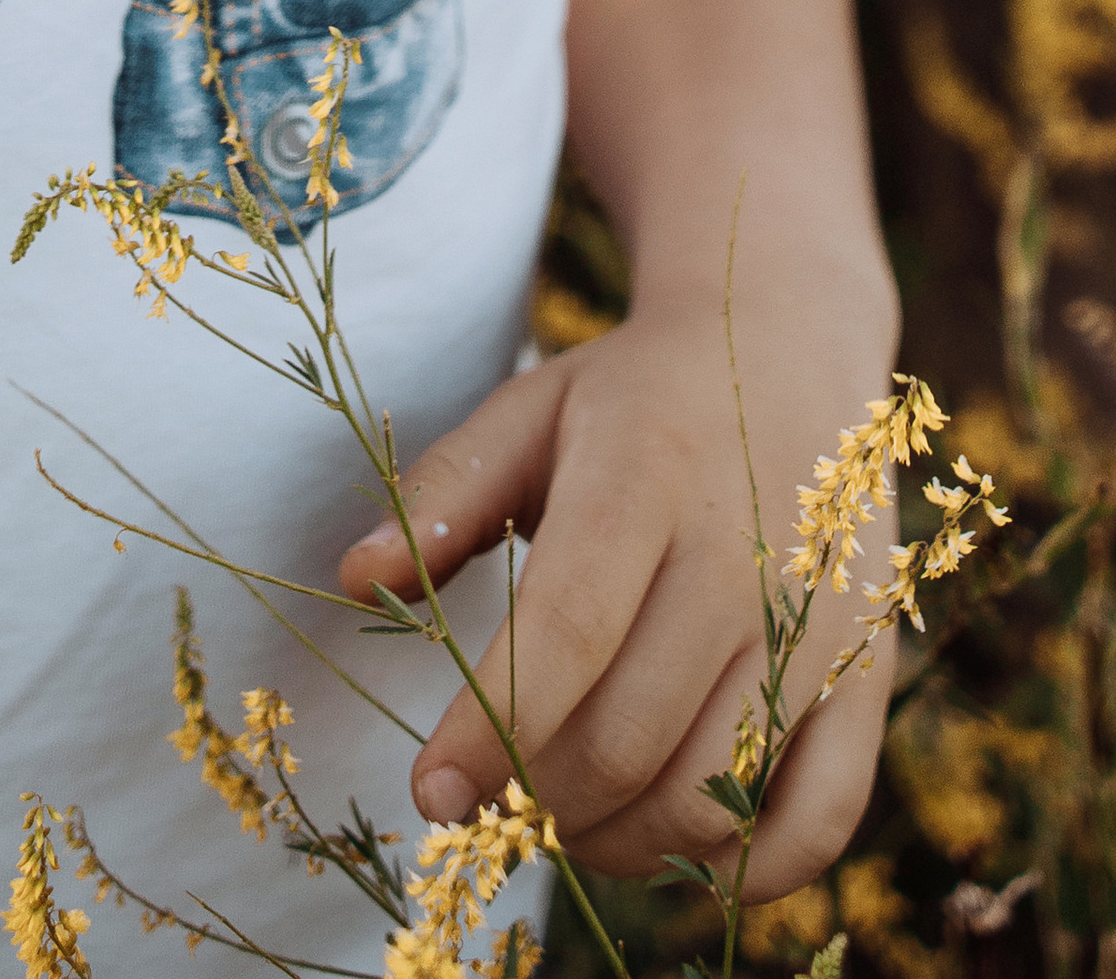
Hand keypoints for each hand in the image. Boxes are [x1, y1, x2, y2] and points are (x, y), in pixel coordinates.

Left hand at [338, 286, 896, 889]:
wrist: (790, 350)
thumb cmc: (633, 399)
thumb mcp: (530, 410)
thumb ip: (443, 494)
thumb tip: (353, 580)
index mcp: (644, 481)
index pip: (567, 634)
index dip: (494, 729)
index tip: (430, 794)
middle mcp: (743, 560)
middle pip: (630, 736)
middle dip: (542, 796)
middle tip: (494, 799)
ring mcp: (817, 628)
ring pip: (713, 796)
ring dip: (621, 841)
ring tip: (566, 814)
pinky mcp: (868, 678)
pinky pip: (818, 824)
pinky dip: (741, 872)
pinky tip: (671, 844)